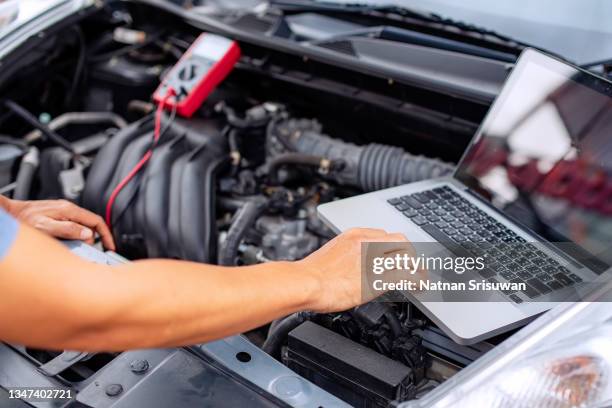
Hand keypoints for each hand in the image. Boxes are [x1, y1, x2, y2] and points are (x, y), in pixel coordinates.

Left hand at [6, 198, 114, 249]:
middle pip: (92, 224)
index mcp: (69, 210)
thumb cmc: (23, 220)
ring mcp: (64, 211)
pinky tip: (72, 242)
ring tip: (83, 249)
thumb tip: (87, 234)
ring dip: (86, 238)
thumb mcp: (46, 227)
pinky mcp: (59, 215)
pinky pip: (75, 225)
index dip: (106, 234)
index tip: (110, 246)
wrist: (11, 213)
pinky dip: (78, 235)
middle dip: (97, 238)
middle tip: (96, 251)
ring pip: (84, 225)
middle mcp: (68, 209)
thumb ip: (68, 230)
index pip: (96, 221)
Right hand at [298, 228, 416, 312]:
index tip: (398, 256)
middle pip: (401, 240)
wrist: (305, 283)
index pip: (385, 234)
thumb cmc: (312, 274)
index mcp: (355, 235)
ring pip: (407, 257)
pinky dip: (416, 281)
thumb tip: (355, 265)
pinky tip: (417, 287)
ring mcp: (373, 259)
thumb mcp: (333, 253)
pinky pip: (405, 276)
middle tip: (414, 265)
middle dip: (410, 253)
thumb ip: (349, 255)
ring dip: (417, 268)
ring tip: (420, 277)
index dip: (395, 247)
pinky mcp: (377, 278)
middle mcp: (367, 243)